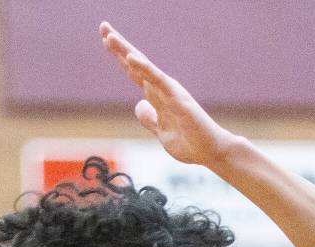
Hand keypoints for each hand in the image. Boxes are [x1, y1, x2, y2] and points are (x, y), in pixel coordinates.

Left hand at [100, 22, 237, 166]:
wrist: (211, 152)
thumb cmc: (191, 143)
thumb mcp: (162, 132)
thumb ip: (150, 118)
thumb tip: (139, 105)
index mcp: (157, 96)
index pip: (135, 73)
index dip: (121, 57)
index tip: (106, 40)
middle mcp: (162, 89)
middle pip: (137, 63)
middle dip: (119, 46)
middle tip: (103, 26)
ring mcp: (169, 91)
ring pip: (144, 67)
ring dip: (126, 51)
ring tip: (109, 36)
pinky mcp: (177, 97)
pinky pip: (157, 79)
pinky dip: (144, 68)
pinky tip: (130, 58)